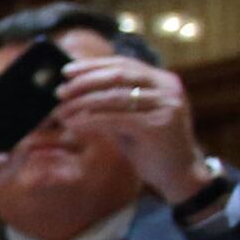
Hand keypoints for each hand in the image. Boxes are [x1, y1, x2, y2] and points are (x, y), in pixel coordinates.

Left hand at [53, 53, 215, 202]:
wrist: (179, 175)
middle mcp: (168, 88)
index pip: (123, 64)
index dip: (93, 65)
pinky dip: (91, 120)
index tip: (66, 71)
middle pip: (118, 76)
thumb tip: (74, 90)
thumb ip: (112, 102)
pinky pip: (116, 118)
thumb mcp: (132, 118)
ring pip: (115, 97)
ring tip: (61, 111)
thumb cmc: (151, 146)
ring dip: (83, 103)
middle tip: (60, 91)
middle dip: (85, 82)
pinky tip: (73, 124)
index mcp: (163, 80)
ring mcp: (166, 105)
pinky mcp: (159, 126)